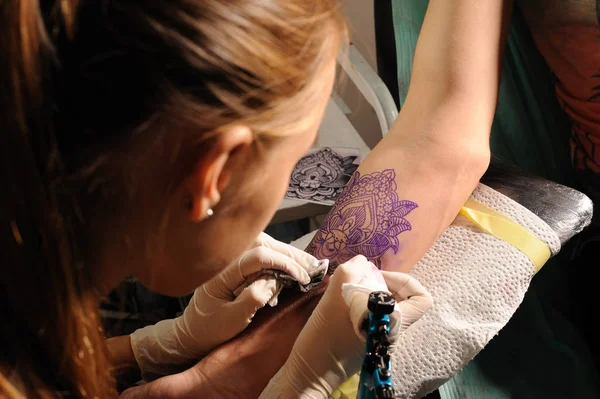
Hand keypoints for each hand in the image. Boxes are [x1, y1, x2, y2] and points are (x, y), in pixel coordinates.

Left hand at [129, 232, 321, 380]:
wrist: (193, 333)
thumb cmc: (211, 329)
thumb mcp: (232, 320)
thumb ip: (253, 298)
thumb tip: (275, 280)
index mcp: (221, 271)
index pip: (257, 256)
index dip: (283, 264)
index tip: (302, 277)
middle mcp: (226, 259)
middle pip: (263, 243)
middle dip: (291, 254)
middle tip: (315, 266)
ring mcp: (232, 259)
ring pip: (264, 244)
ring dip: (288, 253)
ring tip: (310, 264)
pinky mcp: (238, 264)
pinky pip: (262, 253)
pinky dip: (281, 257)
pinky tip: (296, 265)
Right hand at [259, 255, 432, 398]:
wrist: (309, 371)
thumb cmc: (324, 338)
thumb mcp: (335, 297)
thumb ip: (352, 272)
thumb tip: (362, 262)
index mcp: (394, 324)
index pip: (422, 299)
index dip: (405, 280)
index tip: (379, 277)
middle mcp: (392, 332)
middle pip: (402, 298)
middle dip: (383, 283)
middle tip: (361, 279)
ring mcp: (379, 337)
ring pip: (386, 304)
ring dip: (369, 291)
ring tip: (348, 289)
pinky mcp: (366, 339)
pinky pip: (373, 313)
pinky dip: (361, 301)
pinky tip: (342, 301)